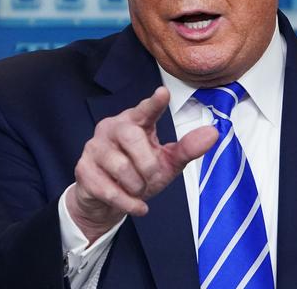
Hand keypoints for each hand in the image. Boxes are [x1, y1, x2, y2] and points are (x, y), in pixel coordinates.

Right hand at [66, 86, 217, 242]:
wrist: (107, 201)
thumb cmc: (139, 173)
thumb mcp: (167, 162)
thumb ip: (187, 148)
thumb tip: (213, 133)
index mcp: (135, 121)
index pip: (146, 109)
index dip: (154, 103)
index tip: (163, 93)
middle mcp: (112, 128)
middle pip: (133, 139)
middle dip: (148, 165)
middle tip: (150, 177)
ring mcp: (94, 147)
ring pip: (121, 167)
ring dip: (137, 186)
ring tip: (138, 188)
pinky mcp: (83, 170)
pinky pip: (109, 189)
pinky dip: (129, 203)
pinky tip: (137, 205)